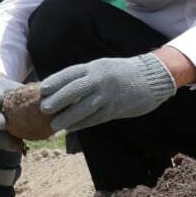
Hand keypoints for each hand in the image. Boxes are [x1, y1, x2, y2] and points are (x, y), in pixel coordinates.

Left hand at [40, 54, 175, 131]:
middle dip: (58, 99)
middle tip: (43, 108)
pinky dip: (82, 124)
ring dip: (68, 117)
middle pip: (75, 89)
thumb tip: (64, 88)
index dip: (56, 81)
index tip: (42, 89)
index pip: (71, 73)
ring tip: (54, 125)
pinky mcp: (116, 108)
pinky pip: (95, 118)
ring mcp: (109, 94)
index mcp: (96, 67)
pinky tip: (72, 129)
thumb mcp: (104, 68)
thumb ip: (87, 76)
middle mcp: (101, 79)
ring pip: (84, 107)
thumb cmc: (124, 73)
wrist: (153, 78)